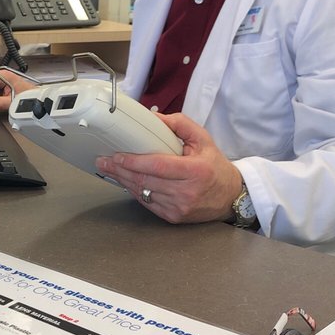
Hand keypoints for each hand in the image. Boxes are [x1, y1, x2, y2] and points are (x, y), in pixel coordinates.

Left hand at [95, 111, 243, 223]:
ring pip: (143, 193)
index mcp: (195, 171)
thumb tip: (153, 117)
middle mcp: (186, 192)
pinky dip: (135, 191)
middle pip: (146, 180)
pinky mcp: (173, 217)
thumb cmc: (215, 165)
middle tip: (104, 161)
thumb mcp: (203, 139)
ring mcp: (179, 207)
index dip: (134, 162)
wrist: (230, 196)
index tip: (117, 156)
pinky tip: (126, 181)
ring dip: (124, 181)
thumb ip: (179, 124)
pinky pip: (148, 203)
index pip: (158, 166)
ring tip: (110, 169)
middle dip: (121, 170)